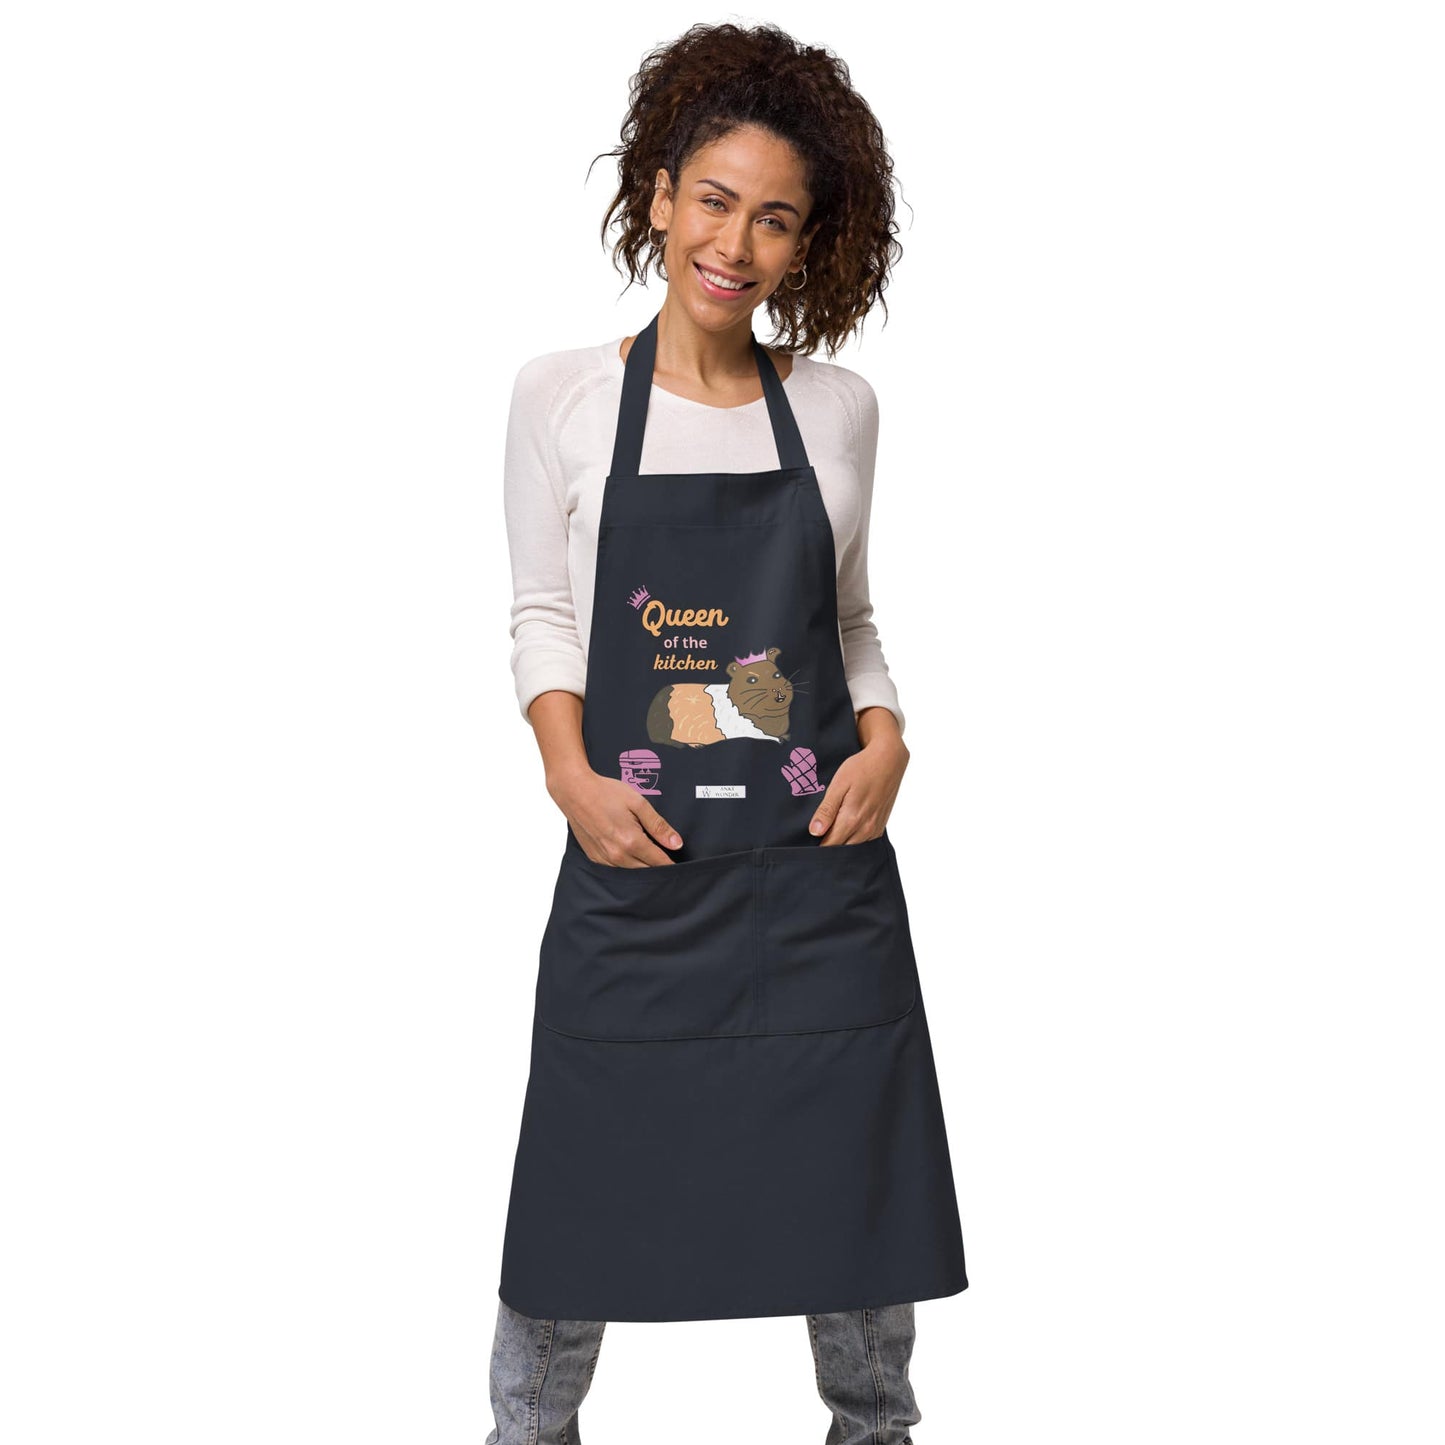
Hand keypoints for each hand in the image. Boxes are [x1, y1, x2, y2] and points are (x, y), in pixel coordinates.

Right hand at [548, 766, 683, 867]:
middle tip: (665, 856)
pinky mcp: (594, 857)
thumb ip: (658, 826)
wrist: (574, 791)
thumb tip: (676, 844)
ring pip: (631, 872)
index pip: (659, 862)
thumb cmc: (606, 793)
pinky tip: (629, 852)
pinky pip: (616, 868)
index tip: (680, 863)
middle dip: (658, 866)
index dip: (671, 863)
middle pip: (646, 870)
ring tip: (648, 854)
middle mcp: (617, 854)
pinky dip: (626, 864)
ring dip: (642, 866)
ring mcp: (604, 858)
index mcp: (631, 841)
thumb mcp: (638, 804)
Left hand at [807, 732, 908, 845]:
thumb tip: (815, 832)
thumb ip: (827, 810)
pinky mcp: (880, 826)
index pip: (830, 846)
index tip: (808, 842)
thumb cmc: (862, 768)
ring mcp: (875, 829)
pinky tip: (847, 827)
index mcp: (852, 819)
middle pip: (842, 849)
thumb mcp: (839, 785)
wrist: (889, 760)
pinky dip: (853, 839)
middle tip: (817, 834)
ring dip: (842, 843)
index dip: (817, 846)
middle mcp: (865, 828)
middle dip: (828, 846)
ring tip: (831, 829)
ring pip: (853, 847)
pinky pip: (864, 841)